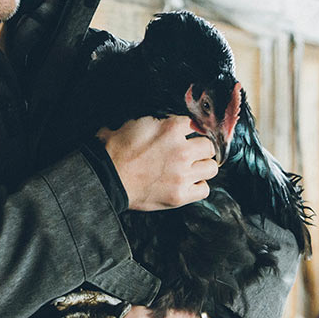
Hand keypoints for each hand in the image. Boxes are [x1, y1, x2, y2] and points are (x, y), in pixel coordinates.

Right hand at [98, 115, 217, 210]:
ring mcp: (182, 174)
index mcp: (171, 129)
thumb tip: (170, 122)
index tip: (187, 136)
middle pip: (209, 146)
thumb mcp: (136, 123)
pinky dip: (197, 186)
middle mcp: (181, 151)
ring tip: (191, 168)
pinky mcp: (180, 195)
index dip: (190, 131)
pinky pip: (204, 189)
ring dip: (202, 167)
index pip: (196, 125)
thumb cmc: (116, 150)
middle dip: (199, 148)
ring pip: (211, 168)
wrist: (107, 177)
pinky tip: (187, 183)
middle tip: (191, 153)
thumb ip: (158, 122)